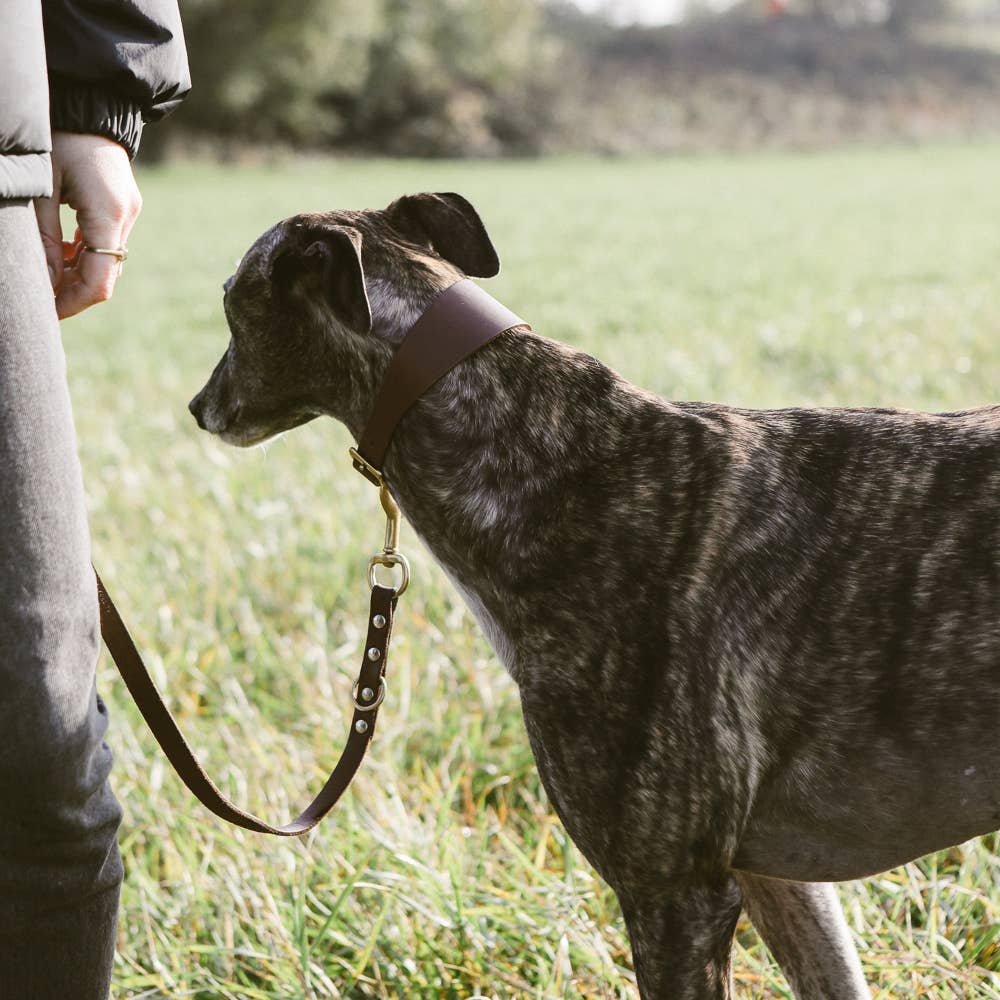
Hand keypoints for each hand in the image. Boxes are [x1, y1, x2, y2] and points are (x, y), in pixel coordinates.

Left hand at [34, 132, 141, 319]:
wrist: (88, 102)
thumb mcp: (40, 189)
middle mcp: (127, 217)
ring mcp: (129, 212)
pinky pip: (108, 244)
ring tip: (47, 276)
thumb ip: (45, 239)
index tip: (47, 311)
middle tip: (41, 298)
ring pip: (107, 262)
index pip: (99, 280)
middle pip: (106, 275)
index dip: (73, 302)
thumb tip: (46, 284)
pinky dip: (86, 256)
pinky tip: (63, 255)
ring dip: (78, 275)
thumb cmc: (57, 139)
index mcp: (109, 213)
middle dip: (73, 292)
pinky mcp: (124, 206)